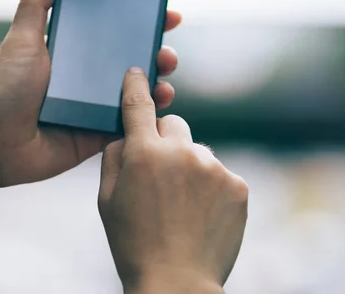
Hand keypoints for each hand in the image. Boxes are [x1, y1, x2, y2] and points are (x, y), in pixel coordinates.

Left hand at [0, 0, 182, 188]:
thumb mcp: (20, 42)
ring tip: (166, 74)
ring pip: (137, 92)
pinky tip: (161, 106)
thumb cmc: (2, 91)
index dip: (140, 23)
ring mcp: (96, 107)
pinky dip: (147, 116)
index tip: (164, 13)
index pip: (114, 33)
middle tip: (168, 50)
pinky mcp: (98, 134)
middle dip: (156, 52)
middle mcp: (88, 79)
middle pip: (132, 61)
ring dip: (157, 82)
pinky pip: (130, 123)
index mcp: (73, 54)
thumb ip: (36, 5)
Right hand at [98, 68, 248, 293]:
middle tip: (160, 174)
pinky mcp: (237, 184)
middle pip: (174, 125)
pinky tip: (201, 213)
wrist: (177, 282)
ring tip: (182, 205)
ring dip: (189, 167)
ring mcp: (213, 167)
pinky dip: (211, 187)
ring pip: (198, 151)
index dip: (136, 85)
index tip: (138, 71)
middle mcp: (182, 152)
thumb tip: (126, 136)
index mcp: (144, 153)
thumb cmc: (134, 243)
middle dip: (165, 141)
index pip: (139, 105)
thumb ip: (114, 158)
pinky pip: (219, 173)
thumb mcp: (107, 200)